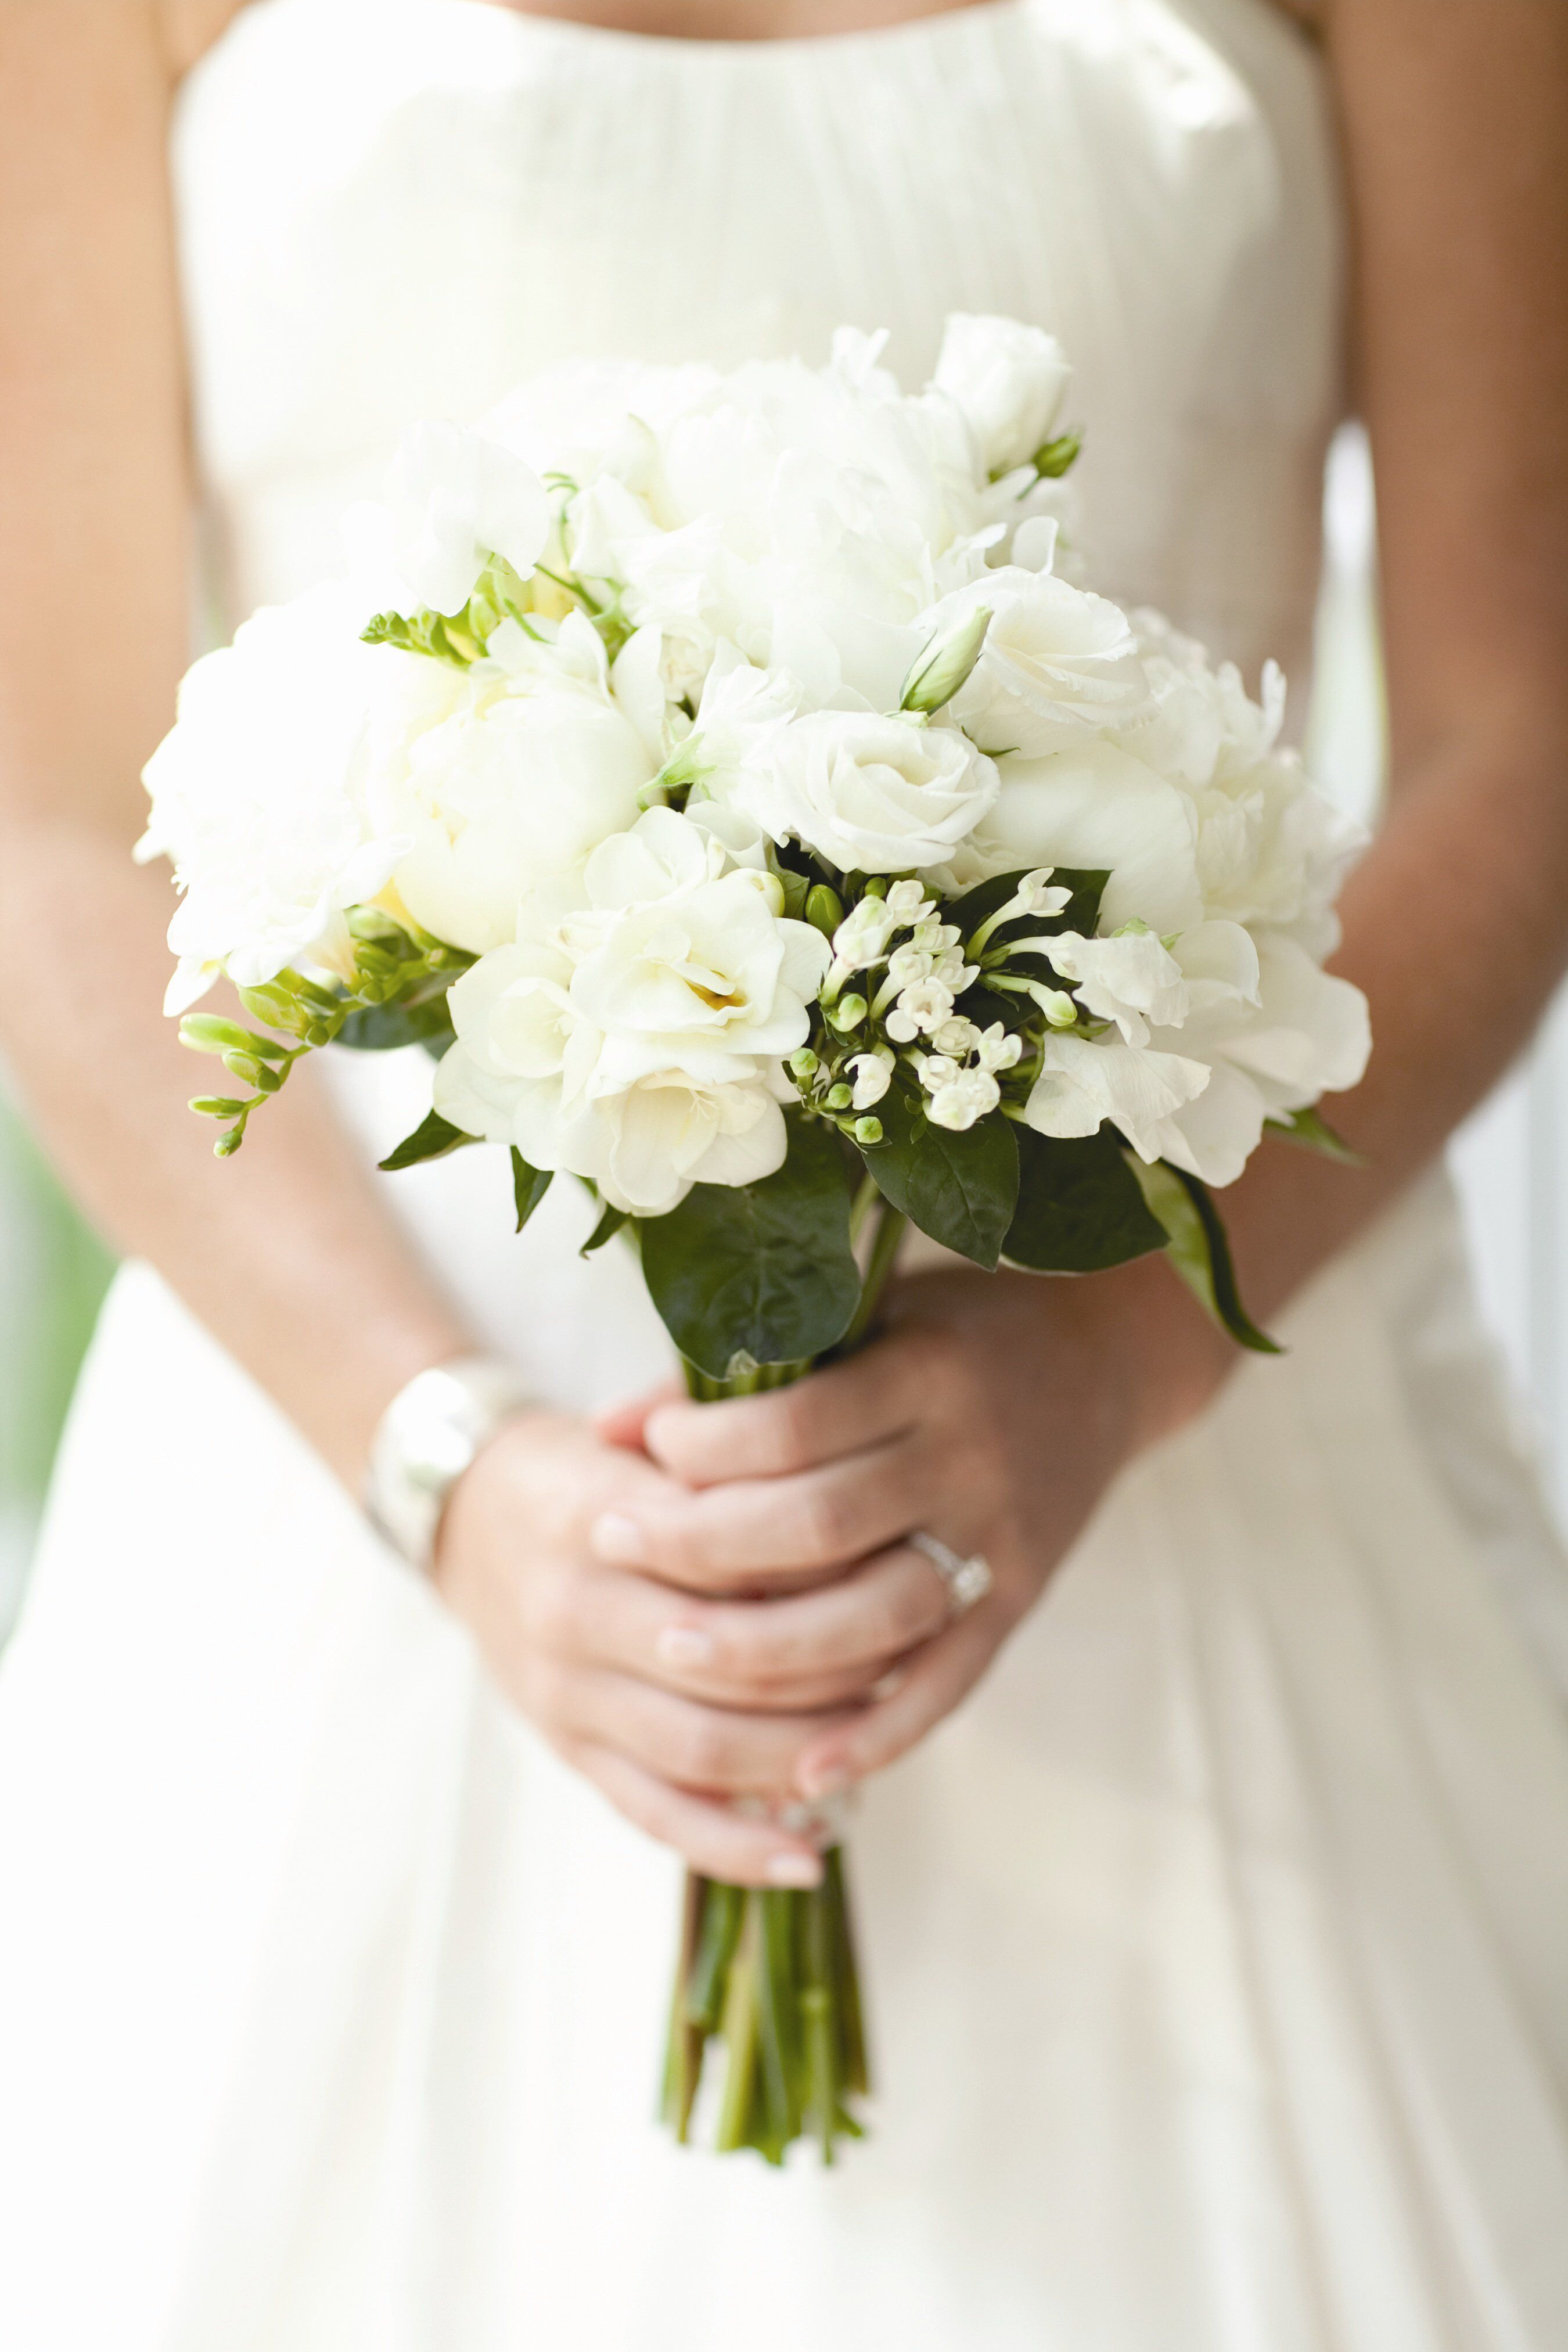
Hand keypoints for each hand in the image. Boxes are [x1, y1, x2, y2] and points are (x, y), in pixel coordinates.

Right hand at [432, 1408, 939, 1887]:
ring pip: (705, 1746)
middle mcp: (578, 1611)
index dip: (823, 1573)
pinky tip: (807, 1856)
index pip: (735, 1558)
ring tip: (874, 1742)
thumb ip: (726, 1470)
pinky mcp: (569, 1749)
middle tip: (909, 1657)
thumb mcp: (646, 1442)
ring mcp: (569, 1693)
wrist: (469, 1517)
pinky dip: (735, 1847)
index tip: (896, 1568)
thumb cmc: (587, 1470)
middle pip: (730, 1660)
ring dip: (801, 1754)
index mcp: (600, 1517)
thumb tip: (847, 1506)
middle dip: (831, 1668)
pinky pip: (658, 1815)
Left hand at [609, 1250, 1229, 1807]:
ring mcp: (997, 1539)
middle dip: (699, 1545)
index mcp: (925, 1374)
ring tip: (667, 1646)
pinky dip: (875, 1735)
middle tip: (611, 1542)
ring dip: (763, 1647)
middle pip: (815, 1526)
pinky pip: (944, 1685)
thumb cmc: (956, 1330)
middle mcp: (967, 1459)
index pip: (790, 1428)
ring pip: (871, 1618)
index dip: (701, 1449)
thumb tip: (604, 1429)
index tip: (644, 1451)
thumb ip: (744, 1374)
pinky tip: (802, 1773)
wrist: (1106, 1360)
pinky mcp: (1019, 1602)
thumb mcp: (861, 1318)